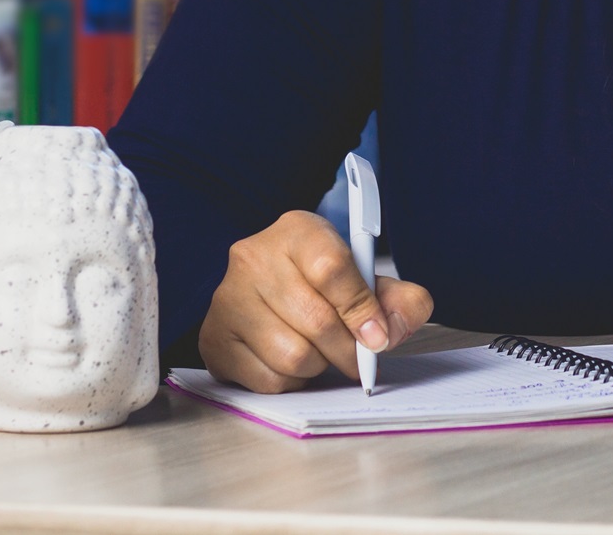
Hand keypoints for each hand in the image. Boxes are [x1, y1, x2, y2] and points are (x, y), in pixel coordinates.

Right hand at [199, 210, 433, 392]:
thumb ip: (397, 299)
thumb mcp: (365, 276)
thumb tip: (393, 330)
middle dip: (347, 348)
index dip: (363, 309)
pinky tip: (292, 360)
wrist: (268, 288)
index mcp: (297, 231)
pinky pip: (268, 380)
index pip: (332, 268)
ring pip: (293, 355)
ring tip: (320, 350)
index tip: (378, 336)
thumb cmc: (322, 283)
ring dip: (319, 364)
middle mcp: (254, 258)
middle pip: (316, 320)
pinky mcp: (215, 339)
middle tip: (358, 355)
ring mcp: (228, 299)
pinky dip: (292, 380)